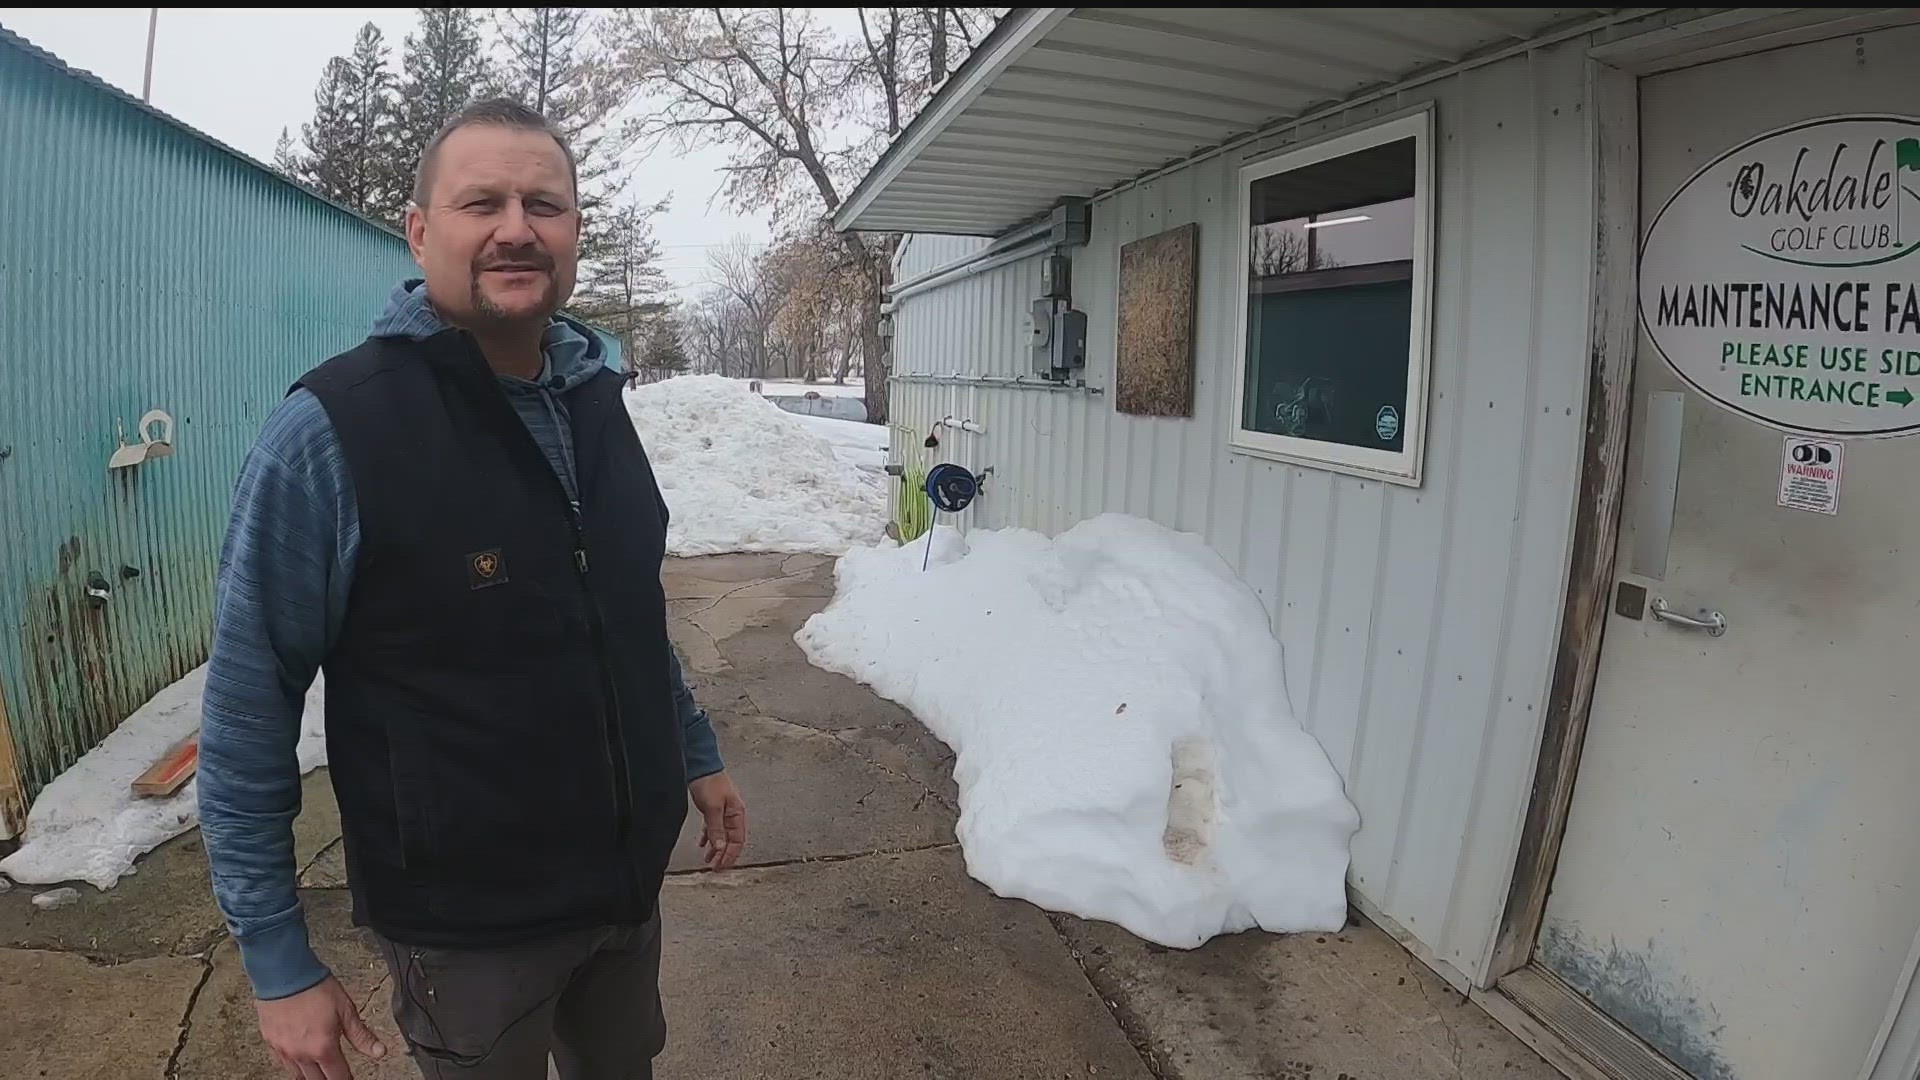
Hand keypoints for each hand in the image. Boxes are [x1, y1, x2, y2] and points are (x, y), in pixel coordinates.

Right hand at [256, 974, 386, 1079]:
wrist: (284, 974)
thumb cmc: (315, 988)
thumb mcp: (346, 1010)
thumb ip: (361, 1035)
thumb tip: (379, 1051)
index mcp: (323, 1048)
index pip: (338, 1077)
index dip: (347, 1079)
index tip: (350, 1078)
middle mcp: (302, 1054)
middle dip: (329, 1079)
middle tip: (336, 1072)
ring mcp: (284, 1050)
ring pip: (299, 1075)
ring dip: (312, 1074)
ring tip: (321, 1069)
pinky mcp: (271, 1043)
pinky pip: (284, 1064)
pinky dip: (295, 1065)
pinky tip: (301, 1057)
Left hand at [689, 771, 747, 869]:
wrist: (702, 766)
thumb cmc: (710, 783)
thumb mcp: (713, 808)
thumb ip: (716, 828)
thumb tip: (719, 847)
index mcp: (737, 814)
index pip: (737, 841)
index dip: (730, 856)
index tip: (721, 867)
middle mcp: (733, 815)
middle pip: (731, 840)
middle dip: (723, 855)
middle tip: (715, 869)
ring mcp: (724, 812)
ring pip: (722, 835)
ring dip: (716, 849)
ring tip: (708, 861)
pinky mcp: (713, 809)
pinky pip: (714, 828)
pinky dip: (709, 837)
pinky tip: (703, 845)